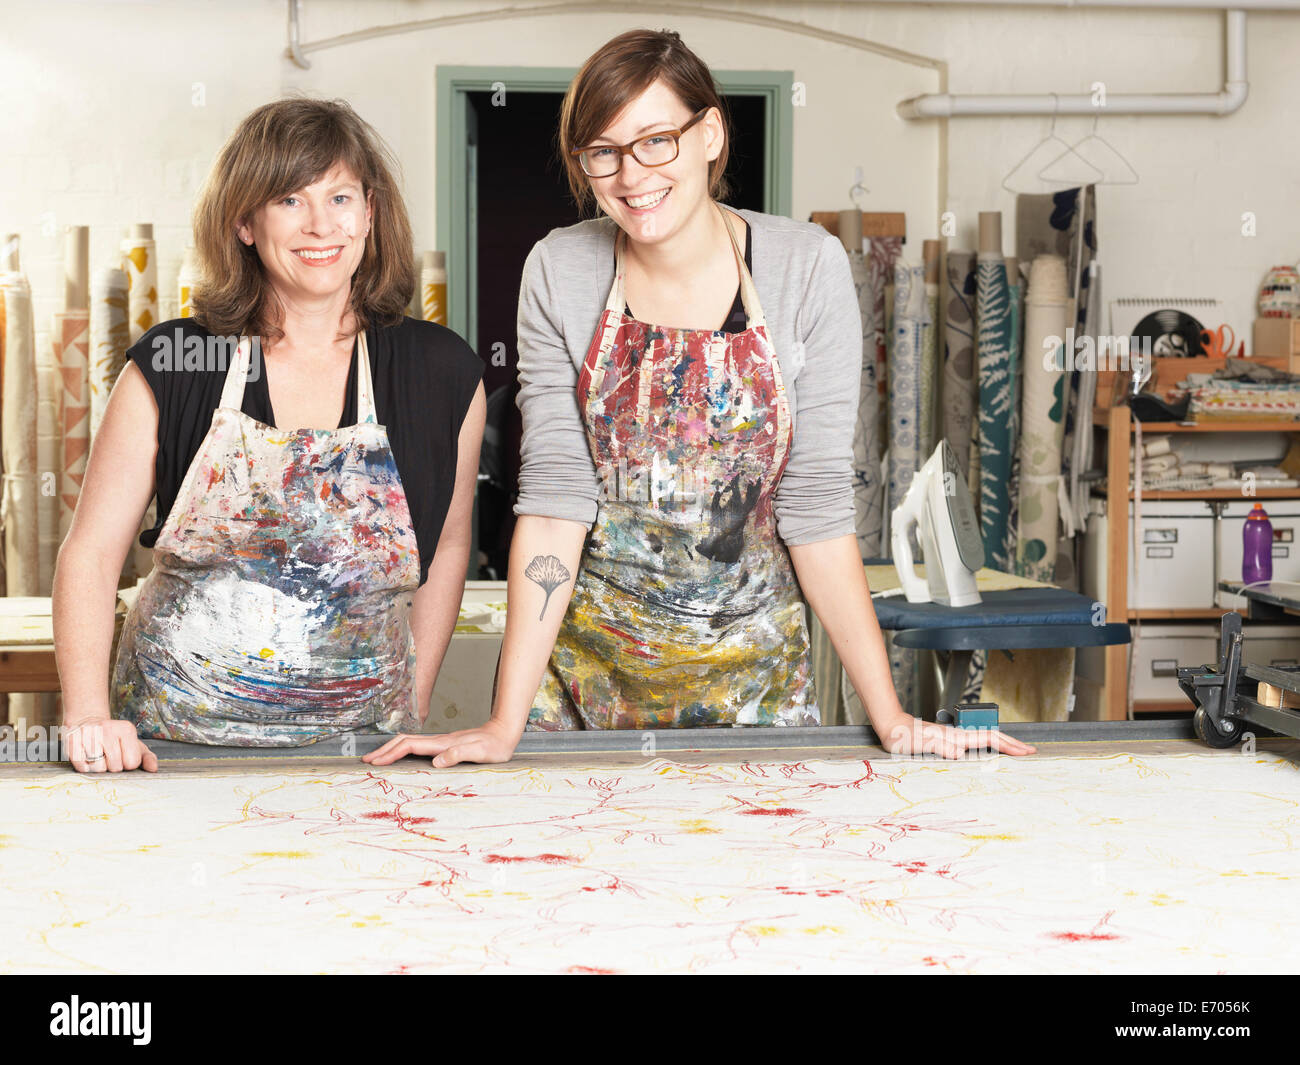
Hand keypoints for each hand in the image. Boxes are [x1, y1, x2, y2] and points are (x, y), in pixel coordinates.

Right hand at [64, 717, 157, 772]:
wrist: (88, 722)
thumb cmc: (115, 738)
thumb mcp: (134, 744)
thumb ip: (146, 757)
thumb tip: (153, 769)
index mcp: (126, 729)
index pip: (132, 762)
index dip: (127, 765)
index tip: (122, 756)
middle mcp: (108, 729)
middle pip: (115, 767)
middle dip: (112, 767)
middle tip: (108, 756)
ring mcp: (89, 734)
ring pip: (98, 768)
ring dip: (98, 768)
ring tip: (97, 756)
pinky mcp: (73, 740)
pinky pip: (81, 765)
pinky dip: (84, 767)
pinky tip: (86, 757)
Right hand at [362, 718, 519, 768]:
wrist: (504, 732)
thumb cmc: (494, 745)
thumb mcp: (479, 753)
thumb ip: (458, 755)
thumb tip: (435, 762)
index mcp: (442, 744)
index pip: (409, 746)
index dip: (391, 753)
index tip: (375, 762)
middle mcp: (438, 742)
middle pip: (404, 742)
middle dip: (384, 750)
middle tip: (365, 760)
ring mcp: (441, 743)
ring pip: (409, 743)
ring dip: (391, 750)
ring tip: (377, 759)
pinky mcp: (445, 746)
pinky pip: (417, 747)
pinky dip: (403, 751)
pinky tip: (401, 757)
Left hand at [875, 714, 1035, 758]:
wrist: (891, 727)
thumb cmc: (903, 736)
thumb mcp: (920, 744)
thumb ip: (939, 747)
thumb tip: (959, 753)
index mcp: (956, 737)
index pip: (990, 739)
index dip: (1009, 745)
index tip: (1027, 751)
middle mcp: (958, 736)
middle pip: (992, 736)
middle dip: (1013, 743)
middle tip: (1031, 751)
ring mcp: (953, 737)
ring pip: (985, 739)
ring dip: (1003, 744)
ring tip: (1017, 751)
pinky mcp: (947, 740)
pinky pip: (975, 744)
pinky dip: (988, 747)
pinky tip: (988, 752)